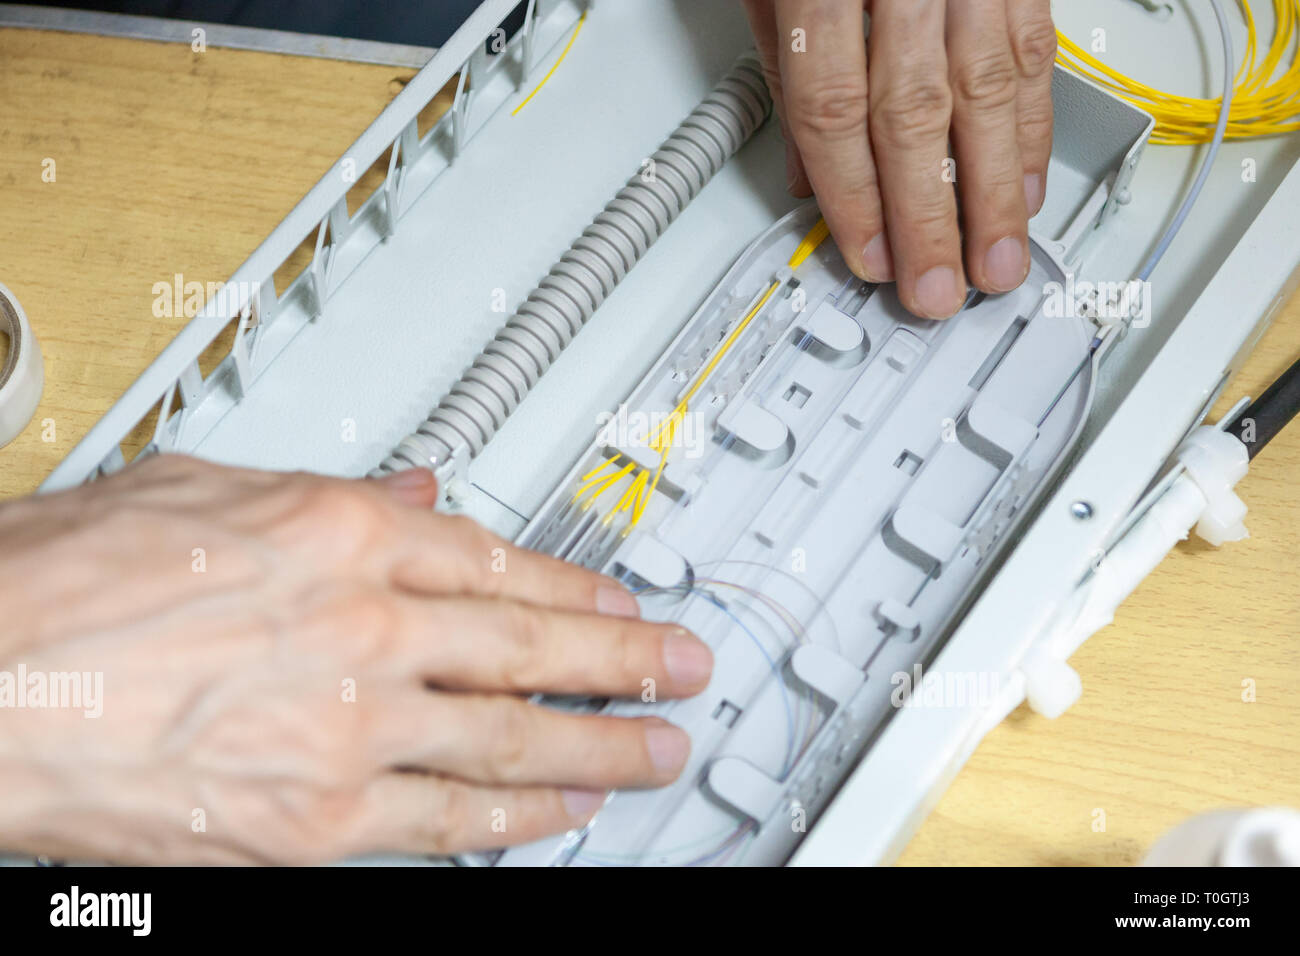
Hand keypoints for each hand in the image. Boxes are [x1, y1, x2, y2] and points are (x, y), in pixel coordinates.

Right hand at [0, 455, 711, 863]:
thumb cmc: (65, 583)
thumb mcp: (206, 488)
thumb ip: (332, 494)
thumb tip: (416, 490)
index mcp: (343, 533)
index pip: (499, 560)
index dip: (576, 585)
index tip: (621, 600)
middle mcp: (366, 624)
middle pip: (533, 644)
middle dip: (625, 660)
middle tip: (683, 667)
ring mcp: (350, 726)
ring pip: (513, 738)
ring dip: (600, 744)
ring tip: (657, 749)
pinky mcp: (317, 821)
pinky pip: (448, 824)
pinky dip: (518, 822)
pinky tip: (563, 815)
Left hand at [742, 0, 1055, 317]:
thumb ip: (787, 75)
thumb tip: (804, 174)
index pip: (833, 110)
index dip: (853, 196)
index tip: (871, 258)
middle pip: (912, 116)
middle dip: (927, 218)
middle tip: (935, 287)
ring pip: (987, 94)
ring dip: (993, 194)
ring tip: (993, 263)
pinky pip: (1034, 56)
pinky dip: (1032, 132)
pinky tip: (1025, 191)